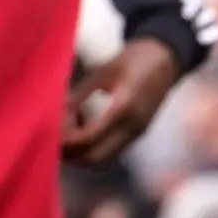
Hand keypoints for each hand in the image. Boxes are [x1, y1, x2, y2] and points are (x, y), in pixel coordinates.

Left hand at [64, 39, 183, 166]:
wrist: (168, 58)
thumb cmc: (134, 58)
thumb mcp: (103, 71)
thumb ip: (80, 94)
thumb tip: (54, 112)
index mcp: (124, 108)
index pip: (87, 139)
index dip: (65, 140)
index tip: (48, 128)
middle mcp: (132, 127)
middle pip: (93, 158)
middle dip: (70, 152)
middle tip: (52, 134)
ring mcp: (137, 133)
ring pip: (101, 159)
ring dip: (80, 150)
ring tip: (68, 125)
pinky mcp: (137, 134)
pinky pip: (110, 150)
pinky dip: (92, 145)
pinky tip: (83, 122)